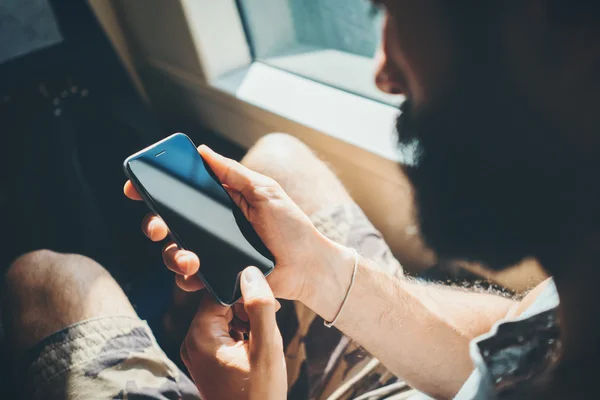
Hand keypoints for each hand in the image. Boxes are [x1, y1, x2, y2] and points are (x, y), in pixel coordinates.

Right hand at [124, 145, 340, 301]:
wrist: (308, 266)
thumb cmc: (291, 226)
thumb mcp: (265, 192)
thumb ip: (233, 174)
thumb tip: (202, 151)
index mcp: (220, 201)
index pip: (182, 192)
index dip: (155, 189)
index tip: (136, 186)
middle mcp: (210, 226)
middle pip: (168, 224)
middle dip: (153, 224)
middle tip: (156, 227)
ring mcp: (212, 252)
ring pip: (174, 253)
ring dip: (173, 256)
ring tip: (190, 260)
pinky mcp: (217, 277)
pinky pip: (191, 278)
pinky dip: (188, 278)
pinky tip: (196, 276)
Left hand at [182, 266, 285, 399]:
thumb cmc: (260, 393)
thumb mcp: (266, 347)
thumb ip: (259, 307)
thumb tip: (251, 273)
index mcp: (199, 335)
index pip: (219, 293)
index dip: (245, 293)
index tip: (266, 305)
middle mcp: (191, 342)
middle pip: (220, 305)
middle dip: (246, 309)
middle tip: (267, 324)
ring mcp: (196, 353)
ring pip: (223, 319)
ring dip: (245, 322)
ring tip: (261, 341)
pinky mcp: (205, 361)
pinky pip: (222, 334)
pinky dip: (240, 335)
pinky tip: (254, 349)